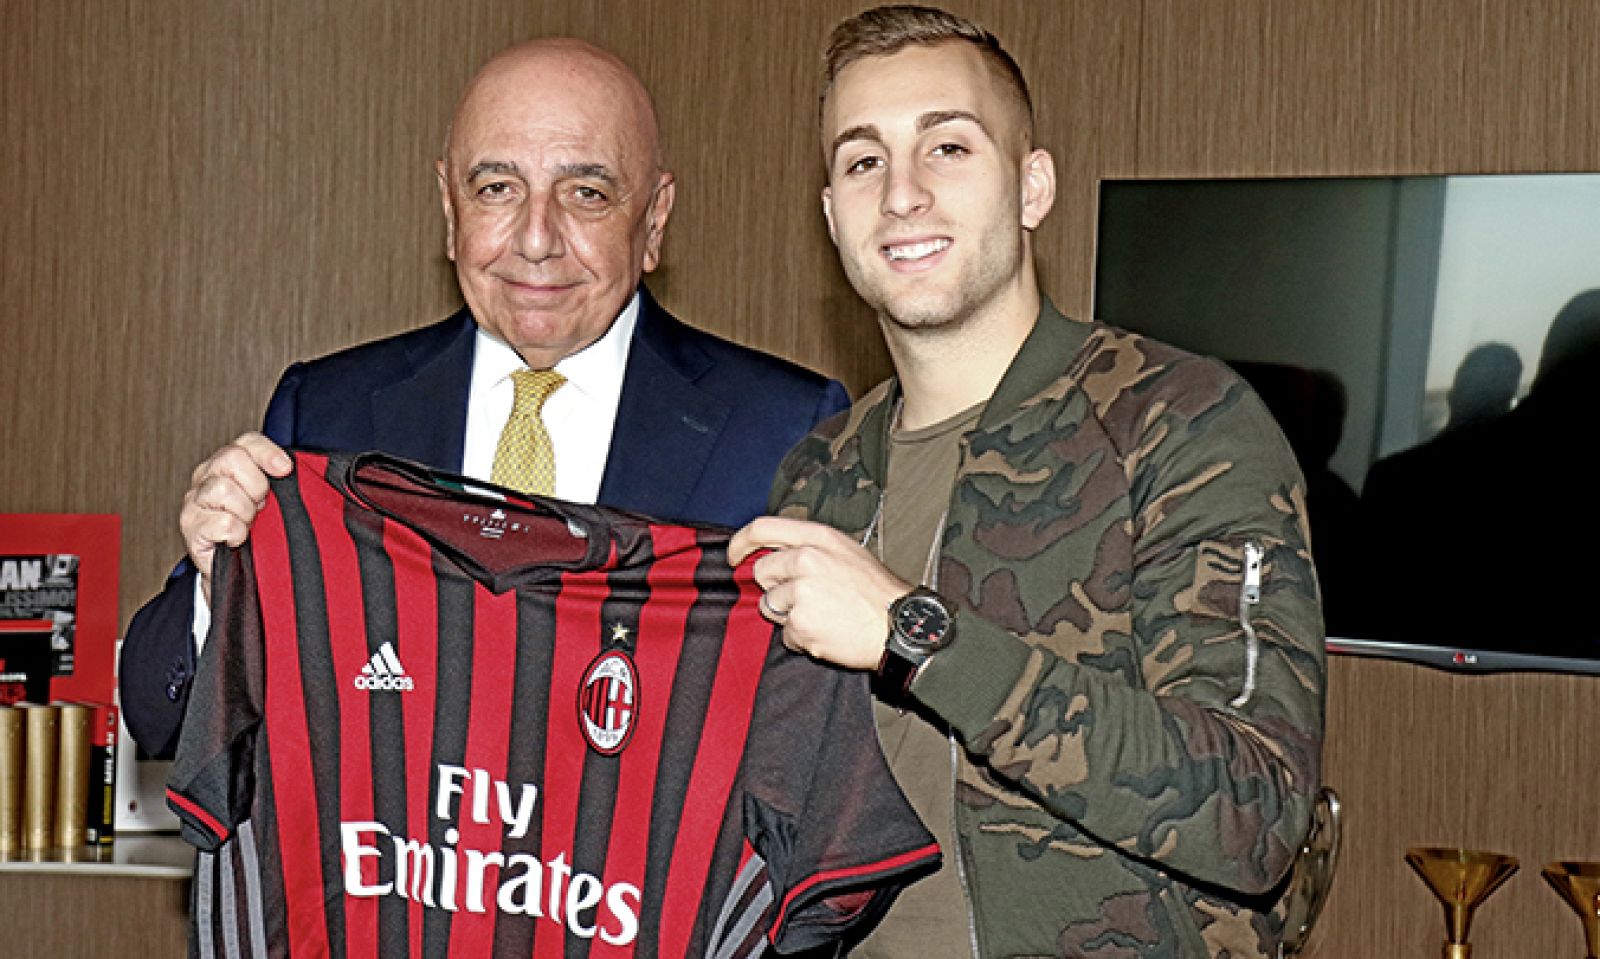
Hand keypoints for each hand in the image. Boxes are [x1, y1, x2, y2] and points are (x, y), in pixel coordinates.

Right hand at [179, 432, 292, 600]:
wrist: (241, 575)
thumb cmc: (259, 534)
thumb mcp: (274, 503)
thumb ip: (283, 483)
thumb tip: (314, 473)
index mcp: (228, 465)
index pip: (246, 442)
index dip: (267, 452)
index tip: (285, 469)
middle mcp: (207, 477)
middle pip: (231, 458)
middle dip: (256, 484)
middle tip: (261, 505)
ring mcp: (194, 502)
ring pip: (223, 489)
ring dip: (245, 512)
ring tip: (249, 524)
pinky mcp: (191, 528)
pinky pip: (222, 522)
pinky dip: (236, 533)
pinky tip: (239, 539)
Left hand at [728, 516, 910, 670]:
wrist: (900, 627)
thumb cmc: (876, 592)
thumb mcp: (846, 553)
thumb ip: (809, 548)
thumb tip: (774, 556)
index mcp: (819, 538)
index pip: (762, 528)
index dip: (740, 543)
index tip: (734, 557)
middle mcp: (807, 559)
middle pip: (762, 572)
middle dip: (775, 589)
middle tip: (805, 598)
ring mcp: (802, 591)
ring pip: (770, 605)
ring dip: (789, 616)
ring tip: (821, 615)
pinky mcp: (801, 622)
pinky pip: (785, 633)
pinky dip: (802, 638)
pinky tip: (827, 631)